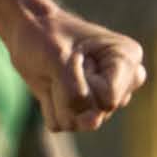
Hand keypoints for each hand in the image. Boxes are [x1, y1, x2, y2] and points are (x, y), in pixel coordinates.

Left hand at [7, 4, 146, 135]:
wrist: (28, 32)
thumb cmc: (46, 35)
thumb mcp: (58, 57)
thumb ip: (77, 92)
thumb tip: (92, 123)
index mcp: (128, 60)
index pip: (109, 98)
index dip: (84, 84)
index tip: (75, 57)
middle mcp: (123, 82)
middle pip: (98, 112)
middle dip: (71, 92)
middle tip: (65, 64)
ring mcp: (104, 99)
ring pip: (81, 123)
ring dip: (59, 99)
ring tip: (58, 75)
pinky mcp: (84, 111)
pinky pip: (65, 124)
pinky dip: (50, 107)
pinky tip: (53, 86)